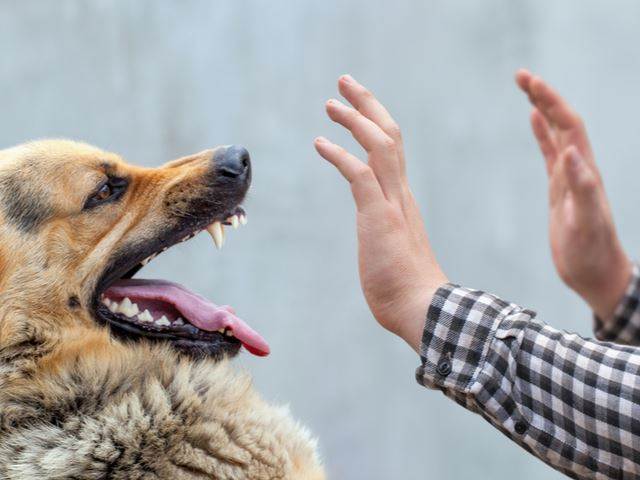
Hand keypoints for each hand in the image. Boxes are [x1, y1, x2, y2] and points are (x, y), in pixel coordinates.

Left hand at [314, 75, 446, 352]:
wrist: (423, 310)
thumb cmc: (407, 290)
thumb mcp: (393, 253)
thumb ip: (386, 238)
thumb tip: (381, 245)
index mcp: (402, 200)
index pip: (392, 150)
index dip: (375, 123)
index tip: (358, 107)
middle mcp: (400, 194)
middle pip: (389, 135)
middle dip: (367, 105)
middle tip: (345, 83)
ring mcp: (392, 204)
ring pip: (379, 145)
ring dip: (355, 119)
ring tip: (331, 103)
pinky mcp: (379, 217)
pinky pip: (359, 175)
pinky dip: (340, 155)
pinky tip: (320, 143)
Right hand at [515, 69, 630, 319]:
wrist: (596, 273)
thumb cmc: (592, 253)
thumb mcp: (587, 222)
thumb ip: (583, 187)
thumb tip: (570, 151)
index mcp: (585, 171)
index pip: (569, 125)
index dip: (551, 101)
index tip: (530, 82)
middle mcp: (579, 168)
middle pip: (562, 121)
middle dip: (543, 96)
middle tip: (520, 75)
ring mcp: (569, 177)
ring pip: (556, 133)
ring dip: (542, 109)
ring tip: (526, 88)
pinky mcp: (560, 189)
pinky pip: (549, 153)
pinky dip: (541, 134)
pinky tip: (534, 122)